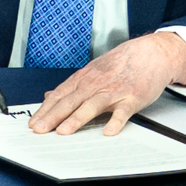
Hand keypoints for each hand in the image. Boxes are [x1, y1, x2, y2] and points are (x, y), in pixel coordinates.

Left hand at [31, 32, 185, 135]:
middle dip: (53, 116)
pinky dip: (116, 121)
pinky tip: (108, 131)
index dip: (45, 110)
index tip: (33, 122)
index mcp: (85, 78)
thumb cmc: (124, 63)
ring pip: (92, 105)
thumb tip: (49, 96)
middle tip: (40, 129)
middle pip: (71, 101)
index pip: (60, 95)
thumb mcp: (94, 70)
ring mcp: (114, 91)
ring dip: (77, 118)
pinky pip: (123, 111)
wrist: (153, 53)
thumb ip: (72, 85)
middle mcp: (97, 84)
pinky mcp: (133, 98)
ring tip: (64, 131)